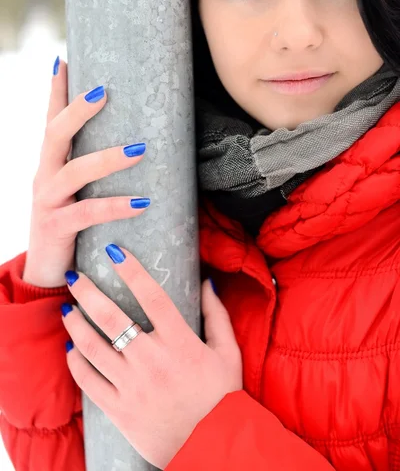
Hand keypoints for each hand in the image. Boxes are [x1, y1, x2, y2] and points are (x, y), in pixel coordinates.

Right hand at [24, 56, 149, 287]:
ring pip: (74, 171)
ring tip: (140, 149)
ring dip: (107, 158)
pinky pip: (88, 212)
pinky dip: (116, 206)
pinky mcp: (56, 228)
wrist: (46, 273)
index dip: (55, 92)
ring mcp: (46, 201)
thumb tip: (138, 147)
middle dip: (78, 110)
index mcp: (49, 165)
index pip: (50, 121)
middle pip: (55, 134)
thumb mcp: (78, 193)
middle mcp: (43, 177)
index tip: (64, 61)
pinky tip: (142, 203)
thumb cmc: (71, 228)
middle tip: (105, 91)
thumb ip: (96, 173)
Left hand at [61, 243, 242, 469]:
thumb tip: (206, 282)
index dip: (132, 271)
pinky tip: (71, 348)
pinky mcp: (119, 409)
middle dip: (88, 291)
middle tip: (73, 274)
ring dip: (75, 324)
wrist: (212, 447)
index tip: (114, 252)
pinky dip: (76, 363)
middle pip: (112, 318)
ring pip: (93, 348)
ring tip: (66, 307)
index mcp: (180, 343)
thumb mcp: (228, 352)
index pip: (152, 296)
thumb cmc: (222, 396)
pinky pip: (89, 382)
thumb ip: (216, 315)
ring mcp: (133, 386)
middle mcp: (153, 361)